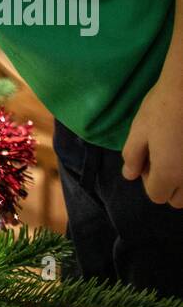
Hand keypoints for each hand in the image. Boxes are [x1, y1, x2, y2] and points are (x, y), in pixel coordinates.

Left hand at [121, 76, 182, 206]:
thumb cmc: (162, 107)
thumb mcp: (139, 130)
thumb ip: (132, 156)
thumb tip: (129, 174)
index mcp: (169, 174)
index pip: (156, 195)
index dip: (148, 179)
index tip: (149, 158)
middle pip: (178, 199)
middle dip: (168, 185)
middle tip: (164, 157)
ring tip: (176, 153)